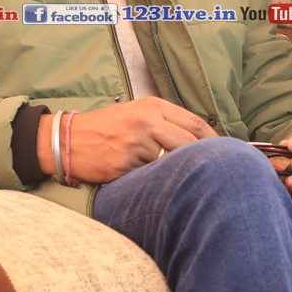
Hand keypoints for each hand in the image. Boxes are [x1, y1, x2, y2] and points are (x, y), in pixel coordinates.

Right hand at [37, 97, 217, 183]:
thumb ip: (165, 123)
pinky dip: (158, 182)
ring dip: (181, 174)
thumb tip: (198, 141)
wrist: (68, 140)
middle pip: (190, 143)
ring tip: (187, 182)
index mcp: (152, 106)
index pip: (195, 123)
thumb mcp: (136, 114)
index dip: (213, 141)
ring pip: (173, 162)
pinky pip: (152, 176)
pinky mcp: (125, 164)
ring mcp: (135, 143)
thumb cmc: (104, 128)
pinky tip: (158, 186)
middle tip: (213, 173)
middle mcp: (146, 122)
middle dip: (204, 160)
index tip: (224, 153)